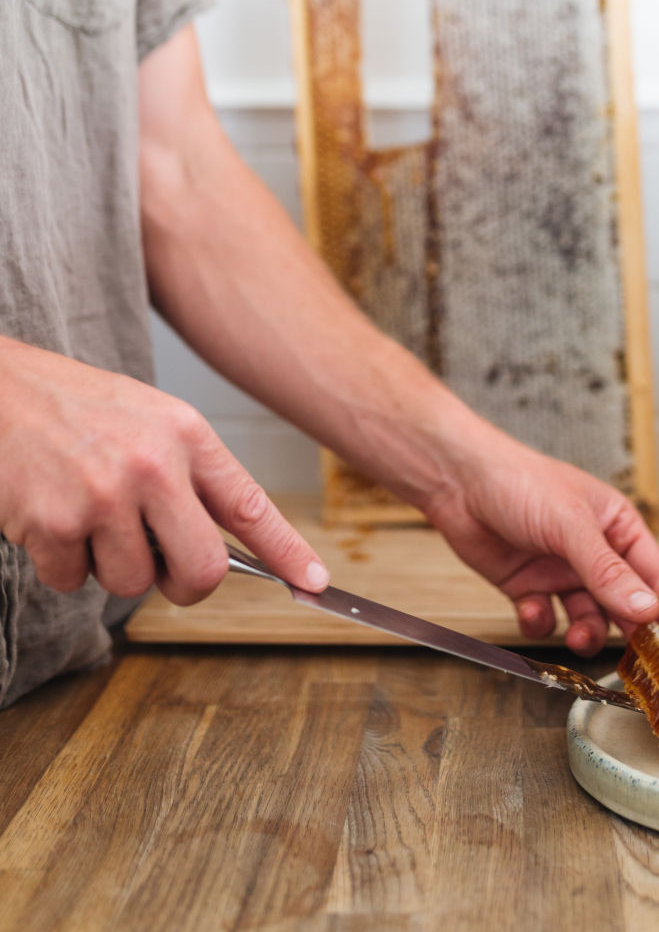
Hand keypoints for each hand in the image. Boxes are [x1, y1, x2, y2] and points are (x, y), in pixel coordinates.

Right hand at [0, 337, 329, 604]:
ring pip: (130, 583)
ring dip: (107, 566)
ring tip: (87, 514)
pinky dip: (60, 563)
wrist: (0, 388)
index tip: (313, 583)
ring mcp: (105, 493)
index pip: (250, 503)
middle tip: (161, 568)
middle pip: (200, 569)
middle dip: (183, 584)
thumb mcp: (149, 420)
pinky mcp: (54, 521)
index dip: (287, 550)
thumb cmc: (76, 408)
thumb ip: (186, 475)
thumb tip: (217, 545)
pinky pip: (72, 581)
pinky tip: (50, 515)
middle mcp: (154, 463)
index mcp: (185, 433)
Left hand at [424, 433, 658, 655]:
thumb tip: (649, 610)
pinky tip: (531, 608)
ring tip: (578, 637)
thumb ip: (607, 572)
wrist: (457, 480)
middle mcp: (593, 551)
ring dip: (585, 633)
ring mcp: (560, 570)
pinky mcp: (528, 586)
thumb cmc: (519, 481)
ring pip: (587, 618)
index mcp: (616, 526)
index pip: (655, 576)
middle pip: (624, 603)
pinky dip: (541, 621)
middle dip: (628, 632)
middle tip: (637, 664)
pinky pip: (547, 618)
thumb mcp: (571, 525)